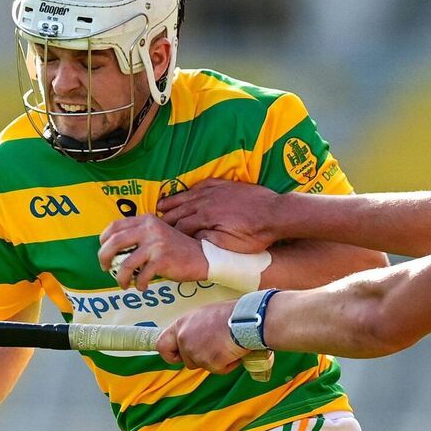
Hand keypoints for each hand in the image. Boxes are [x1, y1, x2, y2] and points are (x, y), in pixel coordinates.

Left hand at [98, 214, 208, 289]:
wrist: (202, 257)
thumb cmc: (177, 249)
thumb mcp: (158, 234)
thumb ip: (139, 236)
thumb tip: (114, 250)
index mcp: (146, 220)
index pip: (115, 226)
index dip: (104, 239)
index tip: (103, 250)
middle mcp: (150, 229)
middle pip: (115, 242)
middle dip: (104, 257)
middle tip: (105, 268)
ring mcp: (156, 244)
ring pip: (126, 263)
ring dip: (120, 277)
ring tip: (123, 283)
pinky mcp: (162, 259)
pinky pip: (142, 275)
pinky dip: (139, 284)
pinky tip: (142, 286)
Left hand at [157, 301, 247, 372]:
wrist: (247, 319)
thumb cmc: (231, 314)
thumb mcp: (204, 315)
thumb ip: (193, 328)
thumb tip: (194, 339)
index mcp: (181, 324)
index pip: (162, 345)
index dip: (170, 354)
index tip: (178, 357)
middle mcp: (184, 338)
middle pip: (187, 360)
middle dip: (201, 359)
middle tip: (215, 349)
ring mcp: (195, 351)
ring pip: (203, 366)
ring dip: (215, 361)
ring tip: (228, 345)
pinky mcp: (209, 362)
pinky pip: (218, 370)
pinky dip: (228, 364)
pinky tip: (234, 351)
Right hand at [158, 178, 280, 252]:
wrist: (276, 213)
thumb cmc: (255, 234)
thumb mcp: (231, 245)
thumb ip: (208, 242)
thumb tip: (191, 240)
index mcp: (206, 217)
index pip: (181, 225)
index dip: (170, 233)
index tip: (160, 238)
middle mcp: (207, 201)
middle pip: (180, 210)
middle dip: (167, 218)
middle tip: (154, 224)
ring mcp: (216, 191)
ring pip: (188, 196)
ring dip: (173, 202)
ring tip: (160, 207)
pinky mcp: (225, 185)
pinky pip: (203, 185)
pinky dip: (191, 189)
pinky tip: (186, 192)